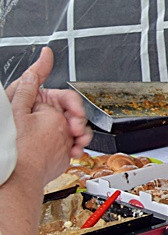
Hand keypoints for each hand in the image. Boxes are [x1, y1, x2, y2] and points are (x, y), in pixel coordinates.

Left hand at [10, 68, 72, 186]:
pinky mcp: (60, 144)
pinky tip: (74, 149)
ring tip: (75, 141)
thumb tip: (43, 56)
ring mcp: (52, 131)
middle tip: (74, 127)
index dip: (69, 101)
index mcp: (32, 103)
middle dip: (77, 118)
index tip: (73, 108)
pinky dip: (80, 144)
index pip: (59, 93)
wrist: (23, 178)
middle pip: (72, 109)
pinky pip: (77, 140)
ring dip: (81, 132)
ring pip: (78, 124)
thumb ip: (33, 82)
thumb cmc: (19, 148)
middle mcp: (43, 115)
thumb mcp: (24, 108)